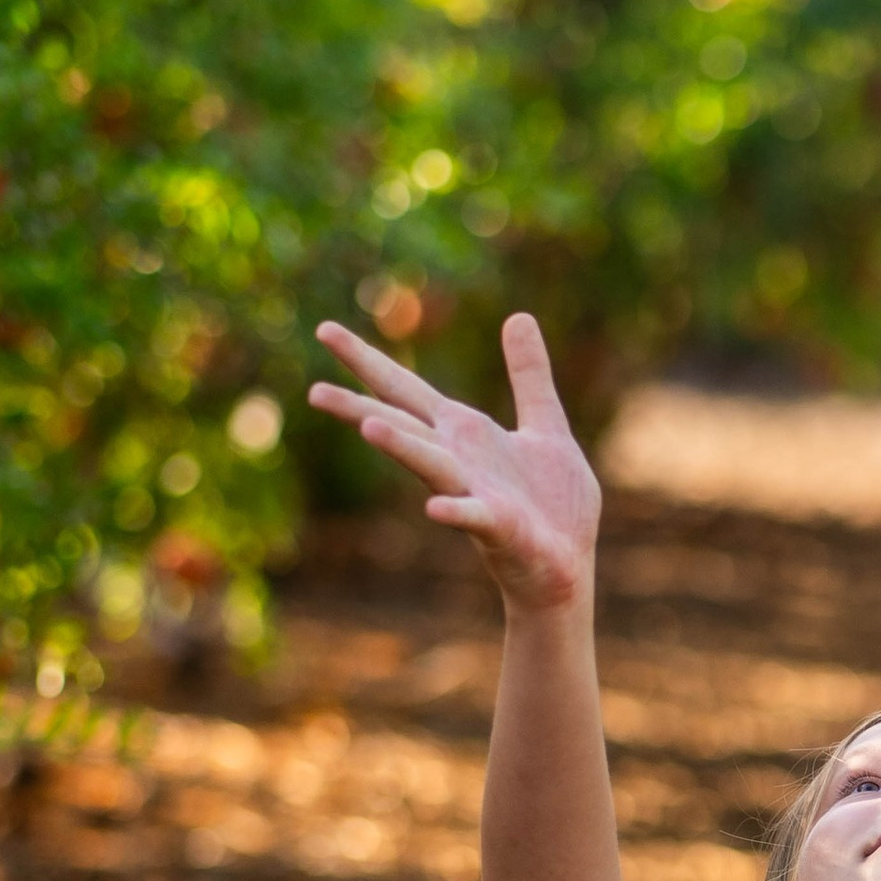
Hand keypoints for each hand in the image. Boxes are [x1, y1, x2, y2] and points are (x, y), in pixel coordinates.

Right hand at [306, 313, 597, 614]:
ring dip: (401, 447)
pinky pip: (474, 516)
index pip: (406, 390)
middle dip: (359, 407)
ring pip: (430, 465)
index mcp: (464, 433)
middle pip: (401, 425)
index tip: (324, 331)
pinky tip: (434, 509)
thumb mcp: (546, 424)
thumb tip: (518, 316)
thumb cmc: (551, 503)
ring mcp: (473, 493)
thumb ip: (530, 374)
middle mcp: (457, 460)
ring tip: (367, 426)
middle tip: (313, 391)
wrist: (566, 565)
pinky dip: (454, 511)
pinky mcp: (500, 527)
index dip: (366, 360)